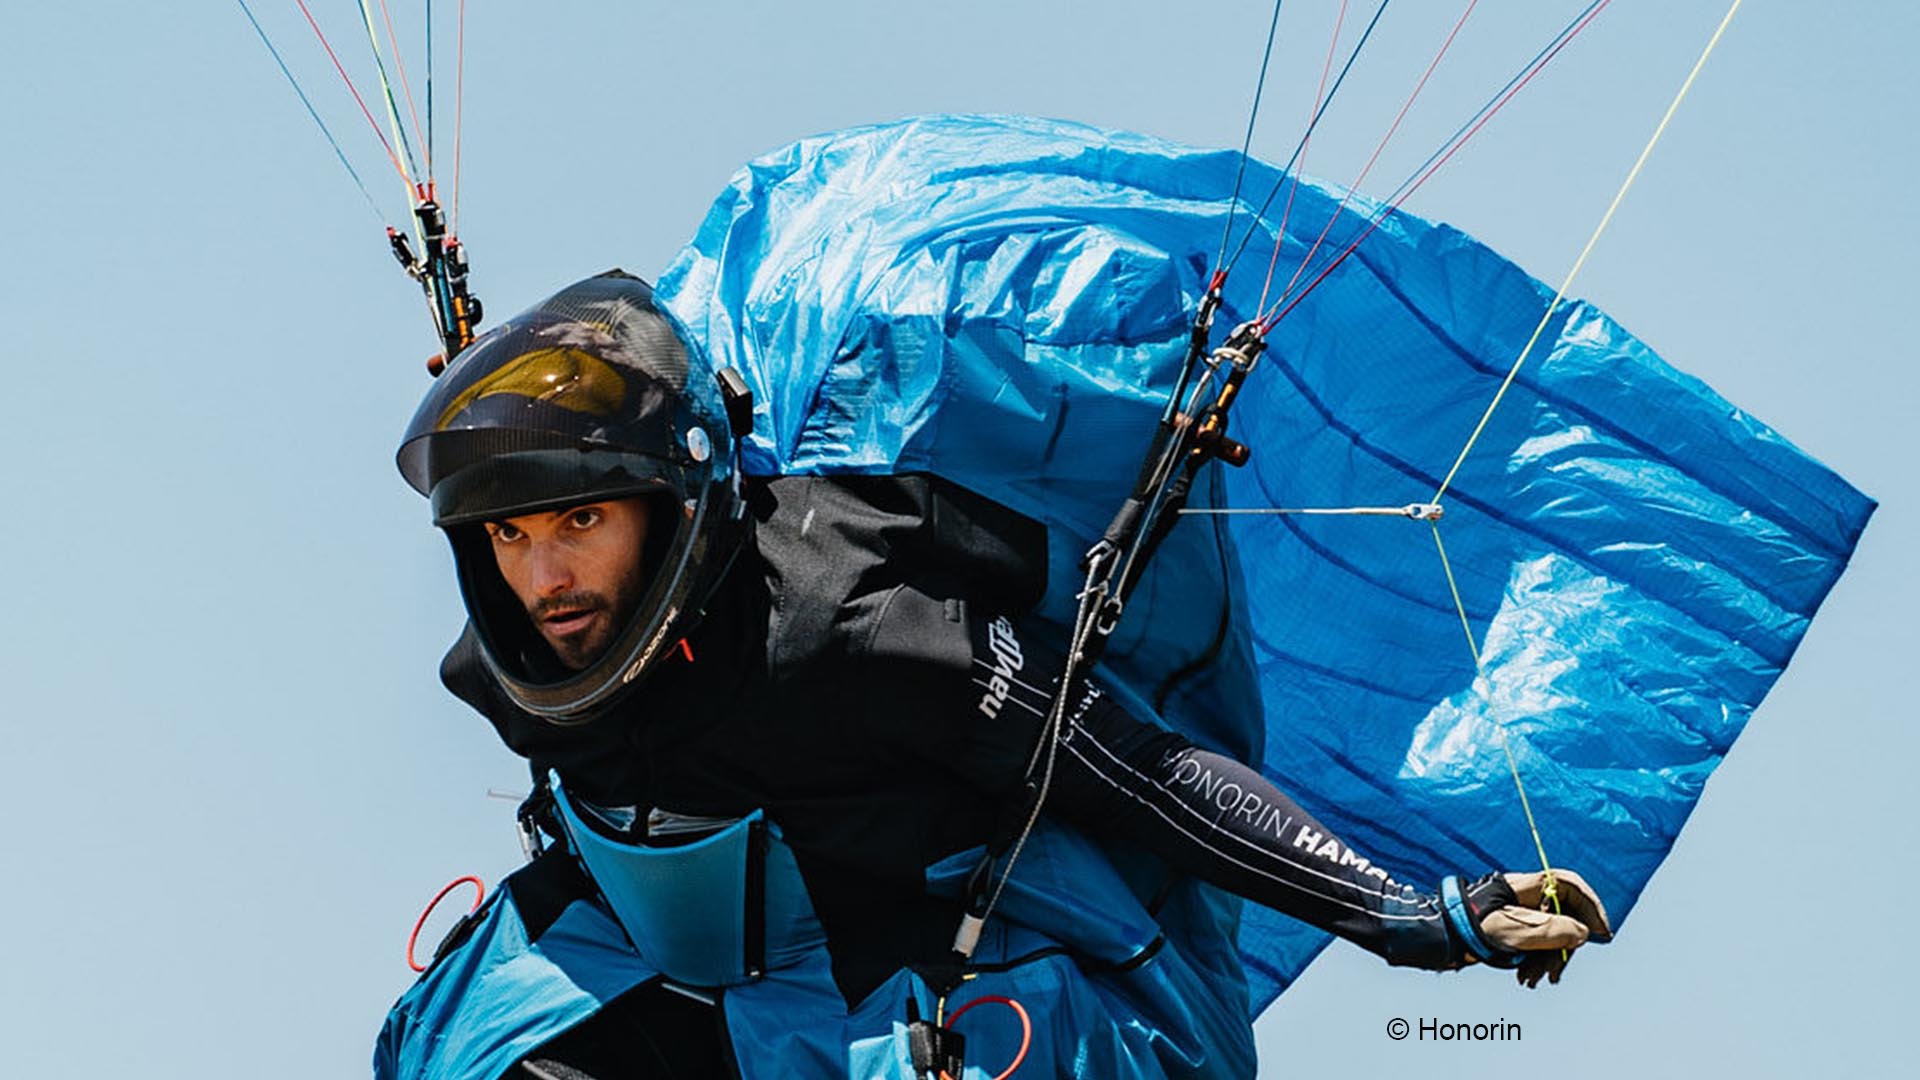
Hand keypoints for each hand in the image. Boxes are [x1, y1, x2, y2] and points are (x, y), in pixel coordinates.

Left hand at [1447, 869, 1611, 987]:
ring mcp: (1519, 913)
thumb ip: (1554, 930)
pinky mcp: (1512, 929)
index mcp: (1527, 886)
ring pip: (1550, 933)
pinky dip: (1535, 961)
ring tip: (1533, 980)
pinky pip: (1535, 943)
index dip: (1591, 906)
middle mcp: (1526, 897)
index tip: (1602, 932)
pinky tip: (1526, 979)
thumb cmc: (1473, 927)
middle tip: (1555, 973)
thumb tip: (1582, 934)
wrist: (1440, 937)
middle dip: (1564, 946)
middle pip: (1563, 915)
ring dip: (1547, 959)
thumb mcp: (1518, 931)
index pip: (1571, 886)